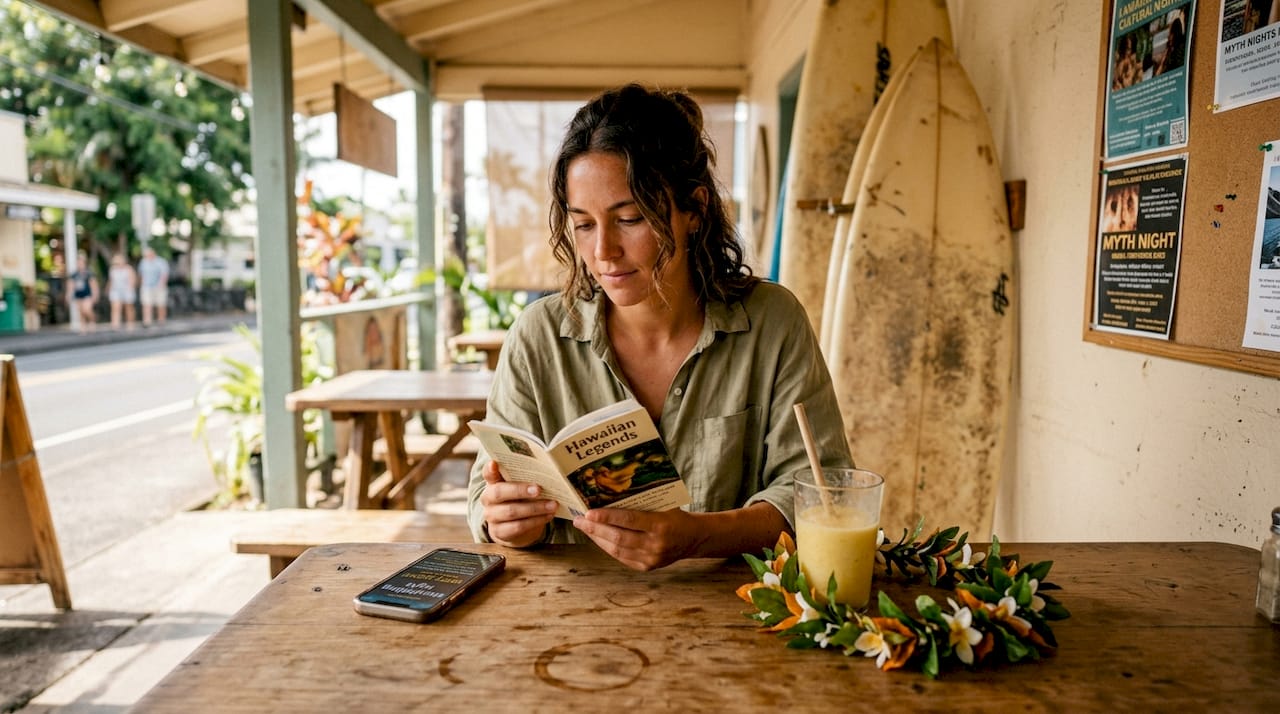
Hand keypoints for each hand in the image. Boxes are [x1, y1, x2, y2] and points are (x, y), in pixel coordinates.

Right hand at [479, 460, 556, 547]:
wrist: (512, 526)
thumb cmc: (519, 499)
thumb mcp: (519, 487)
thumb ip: (525, 479)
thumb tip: (548, 473)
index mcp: (493, 482)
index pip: (488, 473)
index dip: (489, 469)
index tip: (494, 463)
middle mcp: (488, 498)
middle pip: (499, 492)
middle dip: (520, 490)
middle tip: (538, 489)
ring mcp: (491, 516)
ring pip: (512, 511)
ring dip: (535, 508)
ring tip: (552, 504)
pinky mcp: (500, 531)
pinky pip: (518, 526)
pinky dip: (536, 521)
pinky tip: (548, 515)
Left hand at [572, 508, 705, 570]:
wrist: (694, 538)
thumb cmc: (675, 516)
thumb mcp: (664, 505)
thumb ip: (641, 503)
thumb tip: (611, 494)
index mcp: (660, 525)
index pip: (628, 520)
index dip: (607, 516)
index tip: (589, 512)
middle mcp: (655, 544)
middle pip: (619, 537)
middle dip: (595, 528)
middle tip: (579, 519)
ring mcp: (651, 559)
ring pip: (617, 549)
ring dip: (597, 538)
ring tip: (584, 528)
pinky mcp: (646, 567)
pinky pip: (621, 557)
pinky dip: (607, 547)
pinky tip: (597, 538)